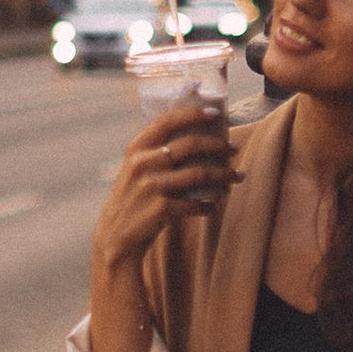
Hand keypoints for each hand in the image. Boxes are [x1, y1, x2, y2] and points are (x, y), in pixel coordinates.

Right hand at [92, 99, 234, 278]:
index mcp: (136, 149)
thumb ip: (155, 154)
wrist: (114, 238)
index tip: (215, 114)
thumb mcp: (134, 171)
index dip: (192, 114)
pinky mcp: (161, 209)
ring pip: (200, 174)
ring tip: (238, 176)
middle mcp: (143, 164)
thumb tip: (195, 139)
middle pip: (190, 145)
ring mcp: (152, 186)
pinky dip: (208, 205)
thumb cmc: (130, 200)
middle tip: (235, 148)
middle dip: (219, 145)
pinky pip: (196, 204)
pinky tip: (213, 206)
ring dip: (224, 174)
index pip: (166, 121)